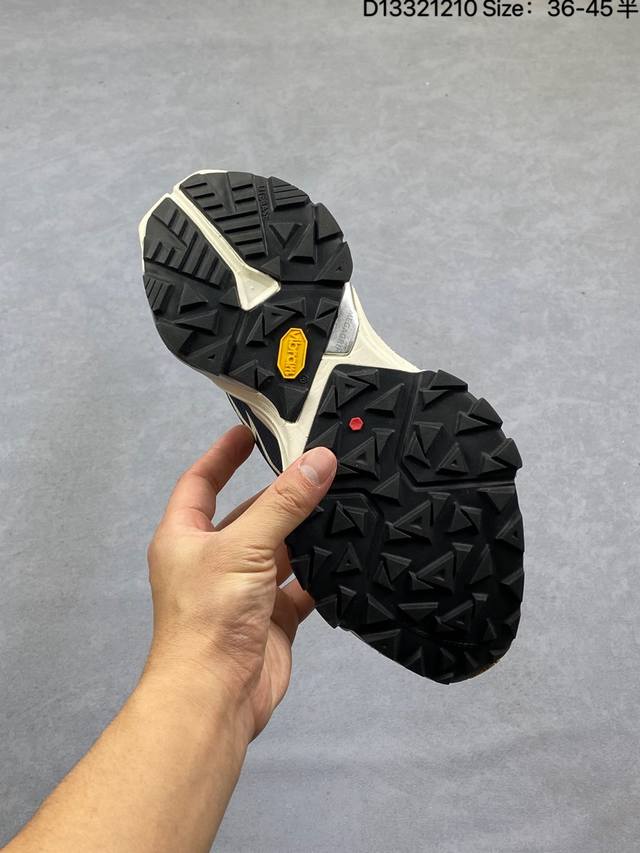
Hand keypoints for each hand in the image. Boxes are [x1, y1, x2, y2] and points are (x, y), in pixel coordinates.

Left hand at [144, 425, 336, 740]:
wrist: (216, 696)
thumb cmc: (209, 618)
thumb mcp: (245, 547)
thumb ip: (284, 503)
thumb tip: (319, 460)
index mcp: (186, 537)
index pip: (201, 482)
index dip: (223, 455)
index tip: (251, 431)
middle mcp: (213, 560)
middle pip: (250, 514)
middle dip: (281, 494)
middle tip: (317, 465)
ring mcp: (245, 589)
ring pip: (281, 548)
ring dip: (306, 532)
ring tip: (342, 501)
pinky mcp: (273, 616)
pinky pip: (302, 584)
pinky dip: (322, 572)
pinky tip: (347, 553)